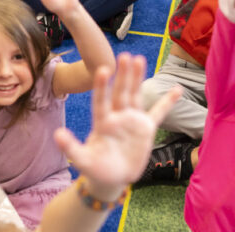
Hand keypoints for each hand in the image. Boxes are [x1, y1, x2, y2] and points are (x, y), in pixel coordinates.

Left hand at [53, 53, 179, 191]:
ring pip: (136, 95)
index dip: (102, 86)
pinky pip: (158, 112)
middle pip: (120, 92)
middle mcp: (117, 116)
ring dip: (138, 78)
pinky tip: (177, 88)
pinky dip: (168, 101)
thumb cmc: (95, 168)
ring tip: (140, 59)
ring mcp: (132, 120)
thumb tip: (57, 134)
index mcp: (102, 122)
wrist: (111, 178)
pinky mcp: (146, 128)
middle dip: (123, 75)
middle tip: (125, 56)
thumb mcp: (83, 160)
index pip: (101, 101)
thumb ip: (71, 147)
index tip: (103, 70)